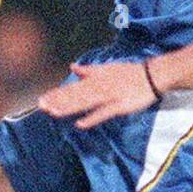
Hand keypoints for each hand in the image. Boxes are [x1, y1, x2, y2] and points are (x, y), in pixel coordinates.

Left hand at [38, 61, 157, 128]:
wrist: (152, 75)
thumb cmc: (128, 73)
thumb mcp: (106, 68)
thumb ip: (88, 70)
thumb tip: (72, 67)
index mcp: (95, 78)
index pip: (73, 87)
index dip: (57, 94)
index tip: (42, 99)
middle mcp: (99, 86)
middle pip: (75, 95)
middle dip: (58, 101)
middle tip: (41, 106)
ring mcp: (109, 97)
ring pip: (85, 103)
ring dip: (69, 108)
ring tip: (53, 112)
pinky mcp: (119, 106)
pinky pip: (103, 113)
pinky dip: (92, 118)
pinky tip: (80, 124)